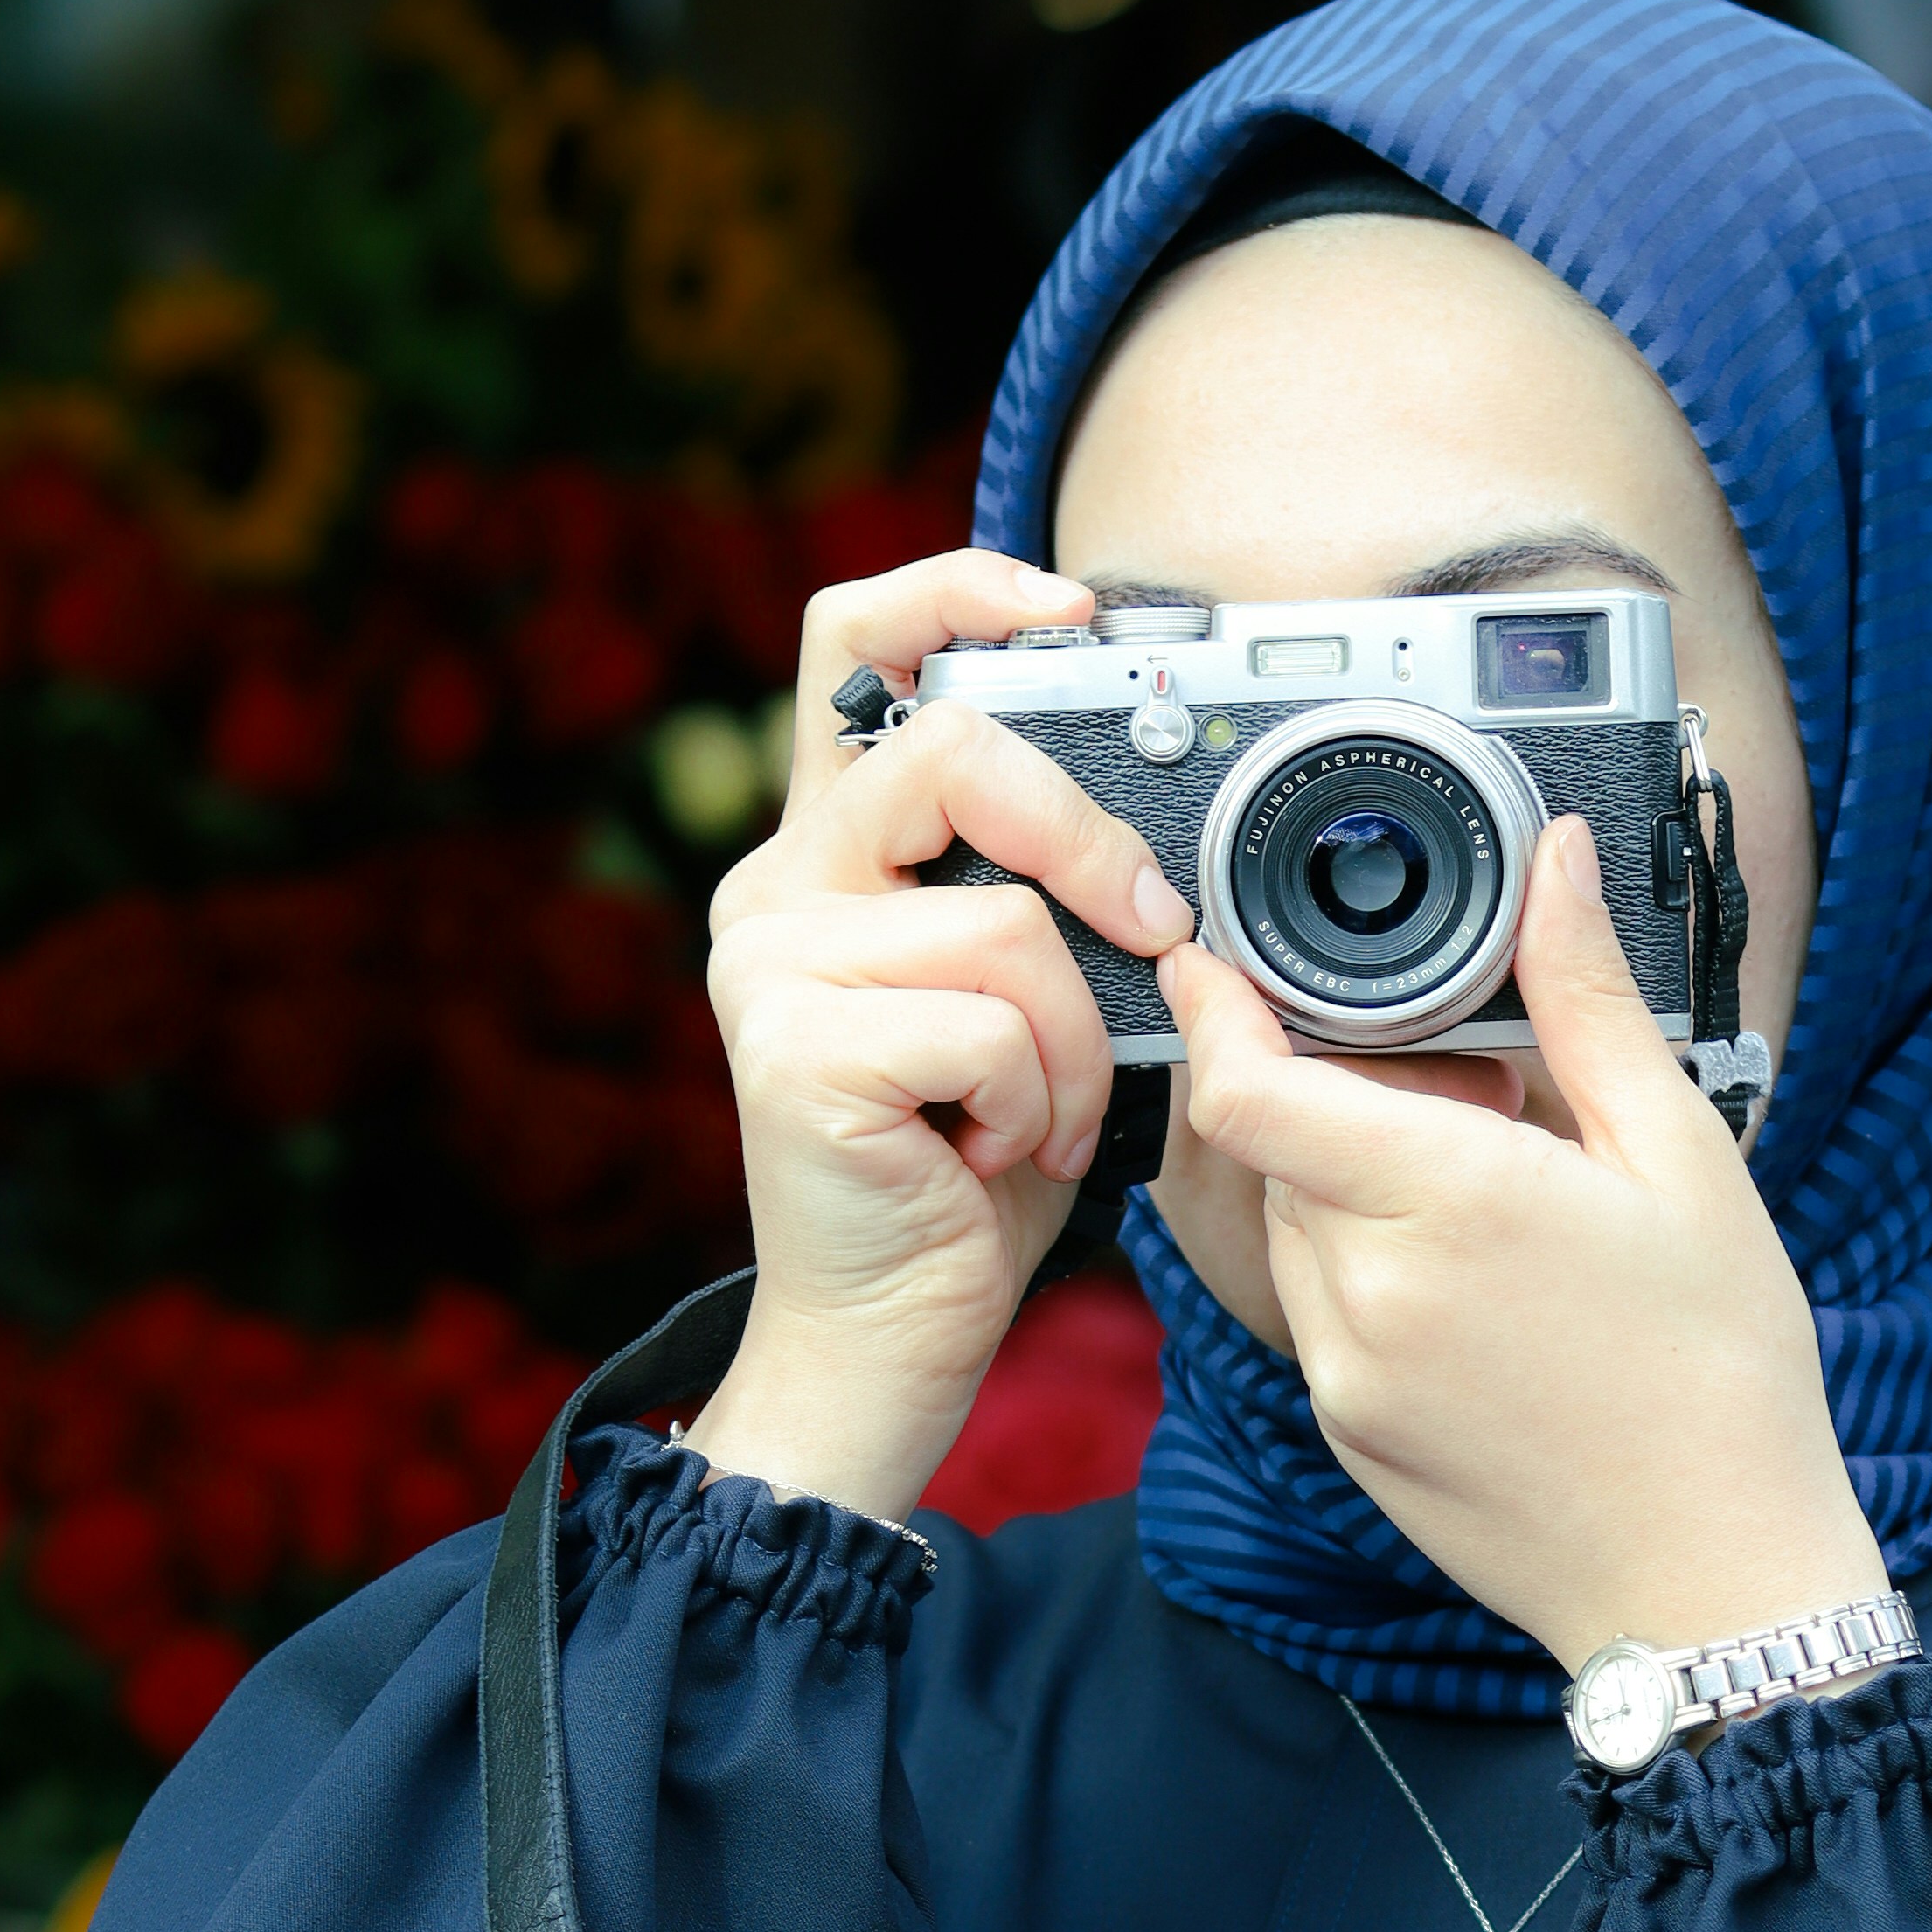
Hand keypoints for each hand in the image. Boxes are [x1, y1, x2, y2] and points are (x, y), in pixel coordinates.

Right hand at [698, 551, 1193, 1521]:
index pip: (850, 643)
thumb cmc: (968, 1179)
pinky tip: (1004, 1157)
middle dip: (1089, 835)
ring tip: (1044, 1119)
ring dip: (1076, 1038)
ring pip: (1004, 918)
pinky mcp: (794, 1049)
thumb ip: (1042, 895)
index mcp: (825, 854)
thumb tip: (1161, 819)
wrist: (885, 1344)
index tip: (1073, 607)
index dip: (957, 588)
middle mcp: (776, 888)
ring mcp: (770, 965)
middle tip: (1154, 928)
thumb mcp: (1025, 1006)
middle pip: (949, 747)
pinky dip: (1042, 1100)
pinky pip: (992, 1020)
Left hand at [1166, 813, 1881, 1673]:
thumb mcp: (1681, 1158)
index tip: (1215, 966)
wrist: (1715, 1579)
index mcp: (1446, 1201)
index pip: (1247, 1092)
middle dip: (1348, 1097)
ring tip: (1500, 1209)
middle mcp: (1367, 1292)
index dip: (1215, 1015)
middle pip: (1283, 1148)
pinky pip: (1324, 1315)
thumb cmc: (1721, 1369)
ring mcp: (1346, 1375)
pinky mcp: (1348, 1434)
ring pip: (1300, 1230)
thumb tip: (1555, 861)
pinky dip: (1374, 1274)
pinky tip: (1489, 1299)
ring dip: (1359, 1190)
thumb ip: (1589, 1001)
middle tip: (1482, 1100)